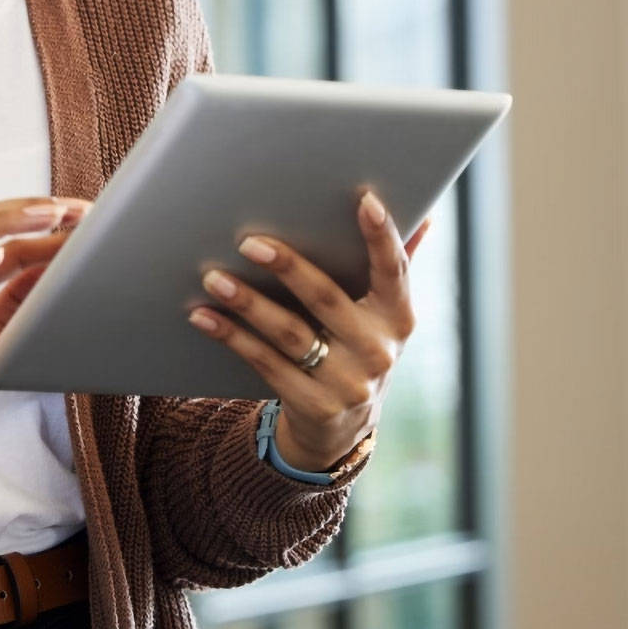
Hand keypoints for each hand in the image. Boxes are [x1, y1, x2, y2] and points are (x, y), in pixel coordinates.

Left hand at [187, 187, 431, 470]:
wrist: (342, 429)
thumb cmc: (356, 349)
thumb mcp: (381, 316)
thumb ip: (394, 267)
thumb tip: (424, 215)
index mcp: (398, 318)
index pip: (394, 271)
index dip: (383, 236)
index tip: (366, 199)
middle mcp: (378, 350)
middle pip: (327, 299)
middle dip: (288, 267)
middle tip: (248, 242)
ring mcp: (348, 383)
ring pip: (290, 334)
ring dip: (248, 303)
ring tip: (214, 278)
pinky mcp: (314, 406)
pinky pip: (266, 364)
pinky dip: (231, 337)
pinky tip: (203, 316)